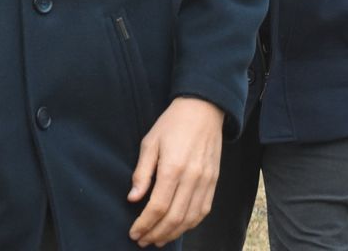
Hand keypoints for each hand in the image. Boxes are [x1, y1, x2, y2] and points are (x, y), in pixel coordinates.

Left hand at [128, 96, 223, 246]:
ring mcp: (206, 180)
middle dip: (156, 234)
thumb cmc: (172, 124)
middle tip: (142, 240)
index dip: (144, 224)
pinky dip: (190, 224)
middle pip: (174, 218)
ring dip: (173, 233)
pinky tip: (178, 228)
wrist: (203, 109)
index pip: (157, 207)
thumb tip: (132, 199)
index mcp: (173, 167)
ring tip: (158, 239)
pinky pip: (203, 210)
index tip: (134, 232)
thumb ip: (142, 172)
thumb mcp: (150, 142)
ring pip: (190, 218)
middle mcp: (192, 177)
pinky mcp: (214, 180)